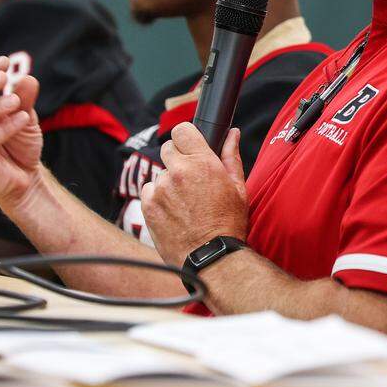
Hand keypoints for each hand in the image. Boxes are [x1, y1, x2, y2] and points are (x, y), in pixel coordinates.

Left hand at [141, 123, 248, 268]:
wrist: (210, 256)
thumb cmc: (228, 222)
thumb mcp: (238, 187)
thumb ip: (231, 156)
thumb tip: (232, 133)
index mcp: (202, 162)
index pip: (182, 130)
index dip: (186, 138)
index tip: (190, 147)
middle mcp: (179, 171)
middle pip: (167, 148)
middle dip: (177, 158)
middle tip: (190, 178)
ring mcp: (161, 188)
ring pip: (160, 173)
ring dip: (169, 182)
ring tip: (185, 202)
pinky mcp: (148, 205)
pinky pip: (150, 191)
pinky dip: (158, 198)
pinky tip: (174, 211)